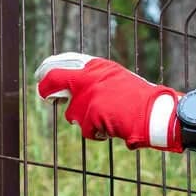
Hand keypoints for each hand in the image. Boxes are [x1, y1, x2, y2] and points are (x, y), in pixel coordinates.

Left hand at [35, 53, 183, 151]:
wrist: (155, 112)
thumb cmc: (140, 100)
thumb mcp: (117, 81)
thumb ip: (95, 82)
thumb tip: (70, 92)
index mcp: (98, 66)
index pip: (65, 61)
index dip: (49, 69)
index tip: (41, 75)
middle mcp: (90, 77)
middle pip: (55, 80)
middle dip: (46, 89)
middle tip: (45, 97)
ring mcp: (89, 95)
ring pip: (71, 113)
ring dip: (84, 121)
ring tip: (106, 120)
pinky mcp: (91, 113)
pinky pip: (85, 129)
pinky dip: (96, 134)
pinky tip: (111, 130)